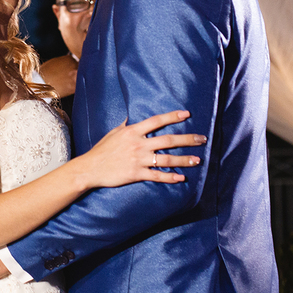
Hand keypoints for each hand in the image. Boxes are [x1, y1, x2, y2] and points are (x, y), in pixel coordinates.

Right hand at [81, 110, 204, 188]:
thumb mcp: (113, 133)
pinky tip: (181, 178)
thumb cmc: (101, 150)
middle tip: (202, 139)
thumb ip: (125, 126)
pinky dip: (170, 177)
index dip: (172, 117)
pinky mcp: (136, 174)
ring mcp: (138, 159)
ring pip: (167, 159)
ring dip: (184, 160)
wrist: (90, 168)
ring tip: (197, 160)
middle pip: (168, 140)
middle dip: (187, 139)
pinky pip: (157, 176)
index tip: (186, 115)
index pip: (156, 121)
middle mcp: (138, 144)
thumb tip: (131, 118)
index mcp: (132, 131)